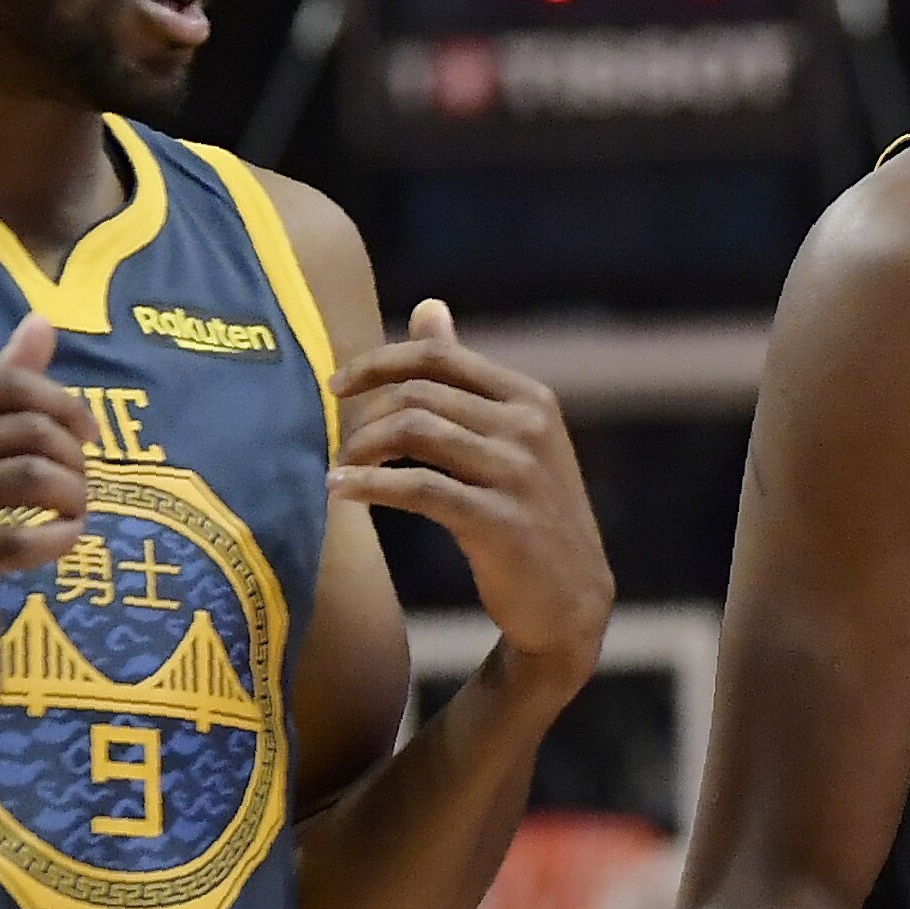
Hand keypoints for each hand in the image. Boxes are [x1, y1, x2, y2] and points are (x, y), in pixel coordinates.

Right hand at [0, 313, 97, 575]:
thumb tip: (43, 323)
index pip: (11, 385)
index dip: (66, 404)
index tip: (91, 432)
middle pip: (29, 431)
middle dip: (73, 454)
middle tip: (81, 476)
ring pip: (29, 478)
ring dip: (72, 491)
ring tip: (75, 506)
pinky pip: (12, 544)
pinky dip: (55, 538)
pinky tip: (66, 536)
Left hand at [331, 302, 611, 680]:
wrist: (571, 601)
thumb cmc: (531, 515)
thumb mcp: (512, 438)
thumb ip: (467, 377)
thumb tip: (427, 307)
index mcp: (530, 399)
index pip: (439, 357)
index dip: (379, 362)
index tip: (337, 385)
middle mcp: (527, 427)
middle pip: (421, 393)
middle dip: (366, 415)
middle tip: (338, 442)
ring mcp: (517, 473)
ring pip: (416, 431)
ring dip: (363, 448)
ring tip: (339, 468)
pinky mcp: (500, 521)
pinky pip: (419, 488)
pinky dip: (370, 485)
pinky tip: (341, 490)